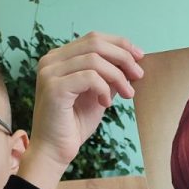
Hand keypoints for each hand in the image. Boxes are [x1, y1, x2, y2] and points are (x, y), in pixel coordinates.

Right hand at [19, 33, 144, 188]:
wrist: (54, 151)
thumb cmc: (74, 124)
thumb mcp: (98, 94)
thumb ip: (110, 76)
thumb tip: (133, 61)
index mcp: (59, 58)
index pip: (94, 38)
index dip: (120, 44)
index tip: (140, 57)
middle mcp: (51, 60)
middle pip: (95, 43)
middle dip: (123, 57)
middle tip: (139, 75)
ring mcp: (49, 72)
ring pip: (94, 59)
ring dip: (117, 76)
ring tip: (128, 94)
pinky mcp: (54, 87)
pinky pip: (89, 77)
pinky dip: (104, 88)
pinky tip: (106, 103)